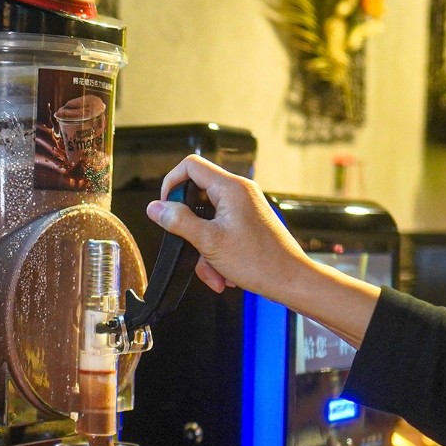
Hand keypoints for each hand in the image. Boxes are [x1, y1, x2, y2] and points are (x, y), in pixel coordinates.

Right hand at [146, 155, 308, 301]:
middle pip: (197, 198)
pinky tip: (222, 273)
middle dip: (189, 229)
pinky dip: (215, 253)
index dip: (172, 183)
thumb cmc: (259, 262)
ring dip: (203, 249)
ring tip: (213, 272)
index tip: (165, 206)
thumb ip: (178, 221)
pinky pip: (220, 232)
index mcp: (231, 188)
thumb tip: (155, 208)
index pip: (191, 166)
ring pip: (207, 221)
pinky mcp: (247, 222)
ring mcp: (244, 207)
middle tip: (187, 245)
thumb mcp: (208, 241)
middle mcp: (239, 192)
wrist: (290, 280)